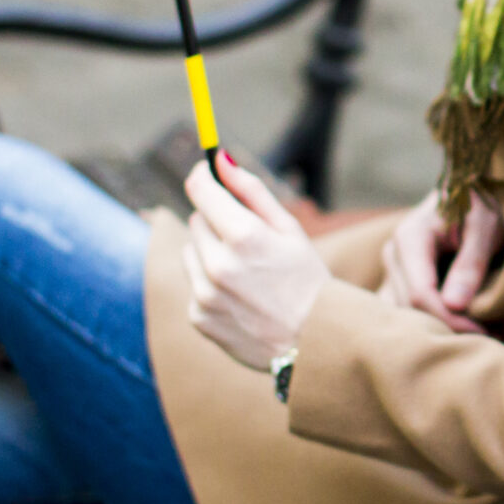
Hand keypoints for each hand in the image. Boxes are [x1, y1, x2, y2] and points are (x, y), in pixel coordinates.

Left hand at [181, 154, 330, 368]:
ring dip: (209, 253)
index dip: (202, 177)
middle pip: (196, 220)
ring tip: (244, 273)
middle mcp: (218, 264)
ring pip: (190, 251)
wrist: (313, 344)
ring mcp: (205, 293)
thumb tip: (220, 159)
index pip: (201, 190)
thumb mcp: (290, 230)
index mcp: (244, 236)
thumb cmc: (307, 280)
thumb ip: (252, 191)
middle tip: (246, 241)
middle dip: (216, 222)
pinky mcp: (198, 317)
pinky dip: (209, 285)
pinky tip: (240, 298)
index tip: (204, 173)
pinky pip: (194, 284)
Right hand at [377, 190, 503, 334]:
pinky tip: (459, 323)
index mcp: (411, 238)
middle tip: (487, 334)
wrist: (473, 186)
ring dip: (437, 326)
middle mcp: (393, 253)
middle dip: (446, 326)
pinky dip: (430, 320)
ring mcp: (392, 266)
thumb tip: (454, 305)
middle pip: (409, 308)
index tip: (484, 331)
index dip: (450, 320)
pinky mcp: (398, 277)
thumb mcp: (486, 226)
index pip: (420, 295)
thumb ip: (471, 262)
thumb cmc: (484, 203)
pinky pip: (405, 308)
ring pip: (404, 313)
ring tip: (475, 329)